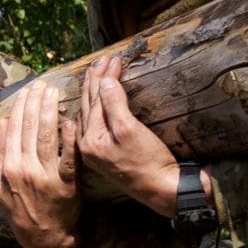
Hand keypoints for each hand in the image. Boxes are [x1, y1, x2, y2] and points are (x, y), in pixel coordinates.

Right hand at [0, 80, 83, 247]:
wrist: (43, 236)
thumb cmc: (21, 208)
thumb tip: (2, 123)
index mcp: (6, 168)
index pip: (13, 129)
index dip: (20, 107)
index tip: (27, 90)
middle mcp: (23, 169)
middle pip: (29, 128)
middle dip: (35, 102)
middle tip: (42, 84)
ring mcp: (44, 176)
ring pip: (45, 137)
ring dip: (49, 111)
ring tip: (53, 93)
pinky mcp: (65, 184)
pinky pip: (68, 158)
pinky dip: (68, 139)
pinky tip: (70, 122)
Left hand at [76, 55, 180, 217]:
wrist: (161, 189)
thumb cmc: (148, 161)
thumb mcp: (130, 130)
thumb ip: (114, 105)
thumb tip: (104, 80)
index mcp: (89, 139)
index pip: (94, 99)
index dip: (103, 76)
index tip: (113, 58)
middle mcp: (86, 145)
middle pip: (89, 104)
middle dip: (96, 80)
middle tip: (104, 60)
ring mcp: (94, 150)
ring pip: (90, 113)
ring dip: (95, 91)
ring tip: (99, 72)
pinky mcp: (103, 154)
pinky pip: (94, 123)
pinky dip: (96, 107)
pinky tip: (95, 102)